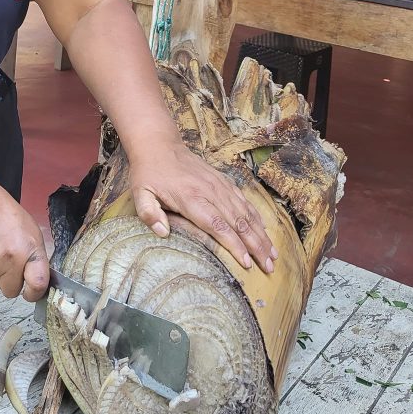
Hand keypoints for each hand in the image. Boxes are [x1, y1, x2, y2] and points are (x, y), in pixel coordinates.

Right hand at [0, 188, 49, 300]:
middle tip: (9, 266)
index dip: (35, 293)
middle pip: (11, 291)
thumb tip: (36, 279)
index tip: (31, 293)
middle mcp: (12, 260)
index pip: (38, 284)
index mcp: (30, 251)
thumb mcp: (32, 232)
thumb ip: (35, 257)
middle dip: (10, 282)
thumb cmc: (7, 215)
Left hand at [129, 142, 276, 273]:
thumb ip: (148, 214)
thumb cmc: (149, 173)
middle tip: (268, 268)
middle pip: (238, 223)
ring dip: (261, 235)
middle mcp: (211, 192)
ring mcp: (220, 186)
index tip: (246, 264)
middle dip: (255, 247)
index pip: (218, 226)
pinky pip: (244, 202)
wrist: (160, 145)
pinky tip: (265, 231)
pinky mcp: (224, 182)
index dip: (234, 246)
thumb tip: (162, 232)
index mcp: (191, 198)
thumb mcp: (140, 193)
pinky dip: (257, 218)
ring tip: (272, 256)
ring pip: (246, 214)